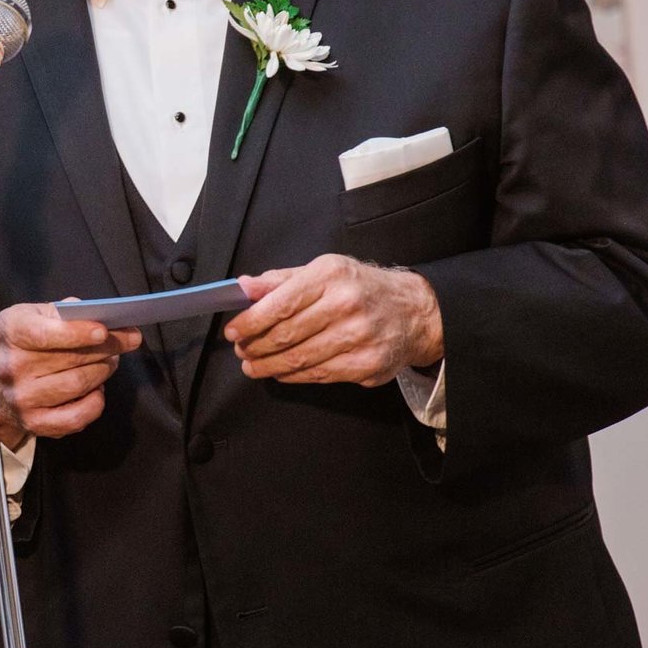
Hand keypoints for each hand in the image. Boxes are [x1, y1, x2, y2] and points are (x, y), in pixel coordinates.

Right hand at [0, 301, 141, 448]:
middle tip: (126, 341)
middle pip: (70, 358)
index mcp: (12, 331)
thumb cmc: (25, 343)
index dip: (76, 333)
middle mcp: (12, 366)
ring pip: (77, 384)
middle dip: (107, 348)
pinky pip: (75, 417)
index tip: (104, 331)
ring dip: (103, 371)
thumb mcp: (36, 315)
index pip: (44, 333)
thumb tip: (101, 316)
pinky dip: (95, 402)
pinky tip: (96, 389)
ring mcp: (21, 397)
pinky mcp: (33, 422)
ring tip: (109, 362)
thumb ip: (67, 312)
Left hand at [224, 255, 442, 387]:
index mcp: (331, 275)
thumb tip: (243, 287)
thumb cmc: (361, 288)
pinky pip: (319, 375)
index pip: (280, 302)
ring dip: (269, 366)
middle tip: (241, 350)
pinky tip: (280, 373)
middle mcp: (346, 304)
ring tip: (253, 365)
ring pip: (300, 359)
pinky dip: (293, 376)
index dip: (251, 321)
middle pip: (287, 334)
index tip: (233, 330)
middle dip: (256, 346)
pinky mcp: (367, 365)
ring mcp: (359, 337)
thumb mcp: (324, 271)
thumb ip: (281, 281)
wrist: (414, 312)